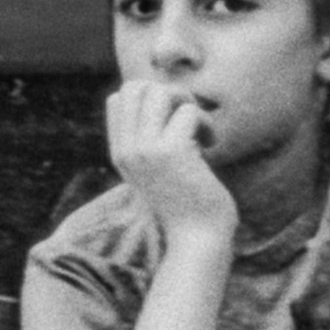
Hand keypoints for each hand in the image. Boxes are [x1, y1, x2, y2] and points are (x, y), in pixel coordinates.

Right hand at [106, 80, 233, 242]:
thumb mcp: (159, 171)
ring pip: (158, 91)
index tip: (173, 123)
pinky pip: (189, 111)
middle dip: (169, 93)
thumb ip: (152, 141)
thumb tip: (166, 96)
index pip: (118, 100)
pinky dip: (207, 123)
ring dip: (187, 103)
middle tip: (189, 120)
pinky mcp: (171, 152)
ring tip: (200, 131)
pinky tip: (211, 145)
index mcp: (120, 154)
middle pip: (134, 87)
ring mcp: (145, 150)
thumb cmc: (188, 206)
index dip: (150, 100)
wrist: (198, 241)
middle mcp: (126, 150)